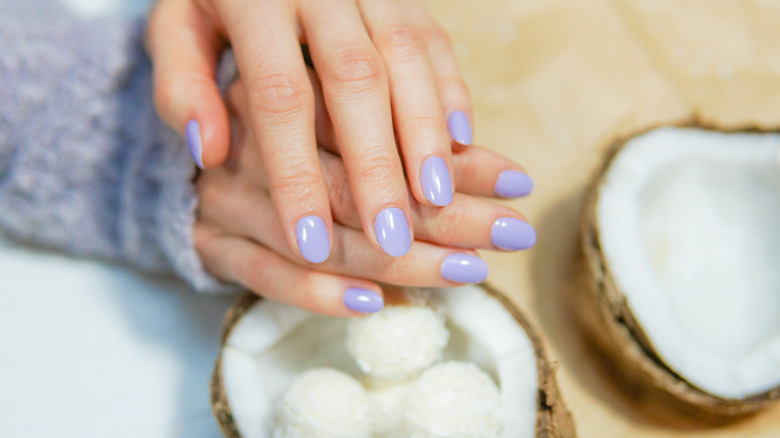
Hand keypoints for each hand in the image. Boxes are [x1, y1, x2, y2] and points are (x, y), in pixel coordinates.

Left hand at [147, 0, 474, 263]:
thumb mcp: (174, 26)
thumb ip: (181, 84)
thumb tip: (209, 152)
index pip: (279, 96)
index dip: (296, 174)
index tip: (309, 242)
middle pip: (355, 80)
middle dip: (376, 165)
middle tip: (390, 237)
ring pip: (406, 57)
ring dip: (426, 133)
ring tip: (436, 200)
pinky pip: (435, 37)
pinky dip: (451, 90)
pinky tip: (461, 142)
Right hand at [194, 79, 534, 315]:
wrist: (170, 144)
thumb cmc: (258, 114)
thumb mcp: (317, 96)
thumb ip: (386, 119)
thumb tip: (463, 140)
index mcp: (284, 91)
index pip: (383, 134)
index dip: (452, 162)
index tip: (516, 181)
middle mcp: (256, 144)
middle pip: (362, 190)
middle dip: (444, 215)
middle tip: (511, 232)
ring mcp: (229, 198)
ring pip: (324, 240)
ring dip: (400, 261)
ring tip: (467, 270)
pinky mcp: (208, 242)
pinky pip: (265, 276)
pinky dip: (321, 295)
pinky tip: (378, 304)